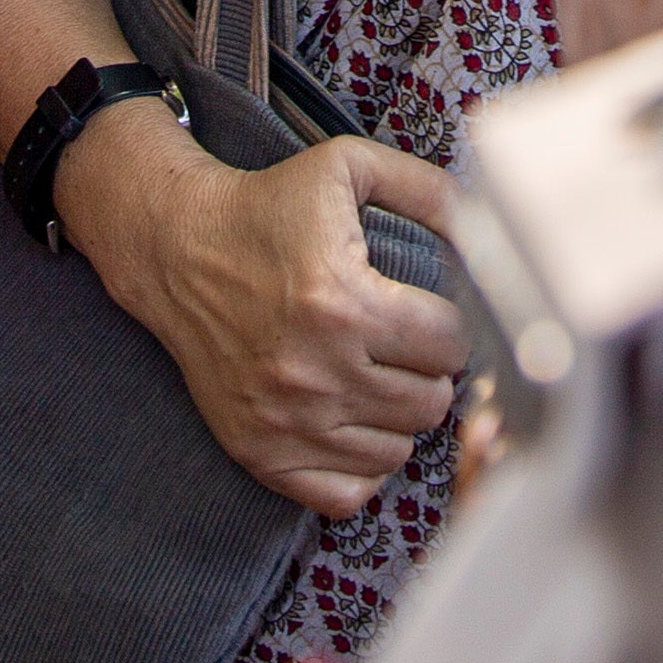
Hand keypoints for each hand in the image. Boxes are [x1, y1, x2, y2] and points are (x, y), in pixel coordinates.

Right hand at [59, 119, 465, 518]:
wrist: (175, 249)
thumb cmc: (266, 208)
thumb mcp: (345, 167)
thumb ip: (426, 187)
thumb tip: (487, 220)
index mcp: (343, 302)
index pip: (450, 345)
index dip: (451, 326)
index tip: (431, 315)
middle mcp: (315, 371)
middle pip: (430, 404)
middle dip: (428, 373)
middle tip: (405, 348)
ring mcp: (285, 420)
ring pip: (396, 451)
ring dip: (397, 417)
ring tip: (377, 378)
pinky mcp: (259, 452)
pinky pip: (346, 494)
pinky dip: (361, 465)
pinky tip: (353, 423)